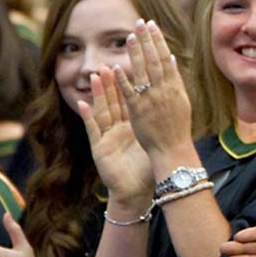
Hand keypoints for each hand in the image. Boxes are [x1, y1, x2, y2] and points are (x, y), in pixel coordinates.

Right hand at [80, 67, 152, 202]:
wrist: (134, 193)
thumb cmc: (145, 170)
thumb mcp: (152, 144)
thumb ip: (157, 127)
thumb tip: (173, 110)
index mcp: (132, 126)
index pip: (132, 101)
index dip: (131, 85)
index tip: (133, 66)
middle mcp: (118, 129)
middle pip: (115, 102)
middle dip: (113, 83)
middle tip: (110, 63)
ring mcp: (107, 137)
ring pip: (102, 111)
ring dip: (99, 94)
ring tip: (97, 76)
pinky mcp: (99, 148)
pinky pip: (93, 130)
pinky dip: (87, 117)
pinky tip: (82, 104)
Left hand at [113, 19, 191, 155]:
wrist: (172, 148)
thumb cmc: (177, 127)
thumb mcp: (182, 100)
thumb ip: (175, 79)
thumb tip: (172, 58)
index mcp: (174, 86)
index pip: (165, 57)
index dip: (158, 41)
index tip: (152, 26)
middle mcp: (163, 90)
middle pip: (154, 60)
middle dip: (147, 40)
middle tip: (140, 22)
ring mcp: (151, 99)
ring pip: (143, 72)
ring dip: (136, 53)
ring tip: (129, 36)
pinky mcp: (138, 110)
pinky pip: (129, 92)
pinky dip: (123, 79)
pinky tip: (116, 66)